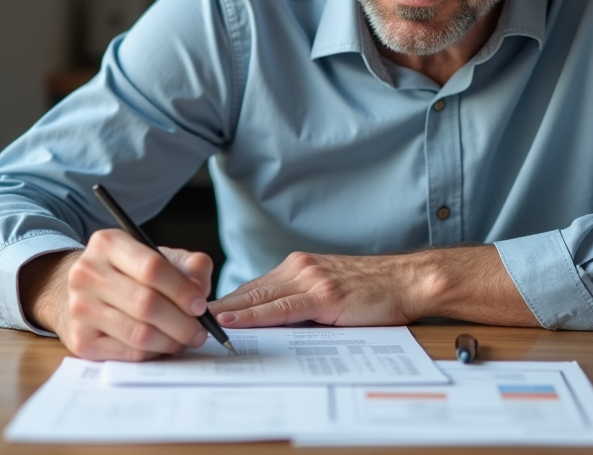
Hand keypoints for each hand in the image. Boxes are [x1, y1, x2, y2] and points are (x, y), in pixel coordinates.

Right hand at [20, 229, 214, 360]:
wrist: (79, 293)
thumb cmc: (127, 274)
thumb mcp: (157, 256)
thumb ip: (189, 266)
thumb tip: (200, 291)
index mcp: (108, 243)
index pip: (152, 268)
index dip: (182, 290)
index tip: (200, 305)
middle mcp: (87, 273)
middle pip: (146, 304)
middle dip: (182, 323)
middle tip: (200, 331)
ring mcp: (80, 308)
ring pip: (139, 333)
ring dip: (171, 342)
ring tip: (185, 339)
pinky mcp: (80, 340)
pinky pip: (129, 353)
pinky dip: (153, 353)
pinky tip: (162, 345)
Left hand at [209, 246, 539, 328]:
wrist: (409, 281)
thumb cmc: (374, 290)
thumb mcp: (331, 290)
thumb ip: (300, 300)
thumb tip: (268, 322)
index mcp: (298, 266)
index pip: (252, 287)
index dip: (224, 302)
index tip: (196, 315)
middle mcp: (299, 268)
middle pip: (247, 290)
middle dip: (216, 307)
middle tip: (184, 321)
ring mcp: (310, 279)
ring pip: (258, 297)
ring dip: (226, 313)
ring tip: (196, 325)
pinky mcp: (323, 295)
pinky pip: (279, 308)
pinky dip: (252, 316)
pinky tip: (232, 322)